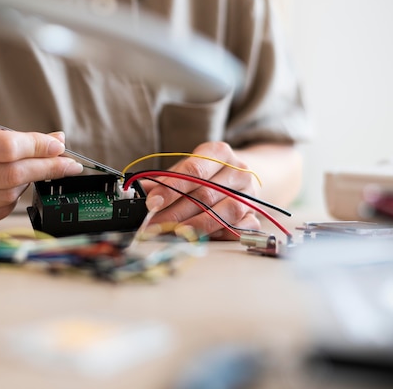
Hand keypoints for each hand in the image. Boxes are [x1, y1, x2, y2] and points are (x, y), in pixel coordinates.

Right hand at [0, 125, 83, 226]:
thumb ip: (11, 138)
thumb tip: (56, 140)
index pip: (6, 148)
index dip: (38, 147)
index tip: (59, 146)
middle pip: (12, 174)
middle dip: (46, 168)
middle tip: (67, 164)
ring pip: (8, 196)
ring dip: (28, 183)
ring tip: (29, 172)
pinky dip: (11, 199)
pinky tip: (10, 188)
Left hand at [140, 142, 260, 238]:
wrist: (238, 174)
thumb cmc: (205, 173)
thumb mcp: (185, 169)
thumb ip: (163, 180)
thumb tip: (137, 193)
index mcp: (219, 152)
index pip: (194, 170)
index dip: (171, 188)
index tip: (152, 203)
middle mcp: (238, 170)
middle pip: (206, 194)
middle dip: (175, 212)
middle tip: (154, 225)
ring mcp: (249, 192)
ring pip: (225, 212)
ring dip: (196, 226)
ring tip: (173, 234)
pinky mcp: (255, 213)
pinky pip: (240, 228)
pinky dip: (220, 235)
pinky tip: (200, 238)